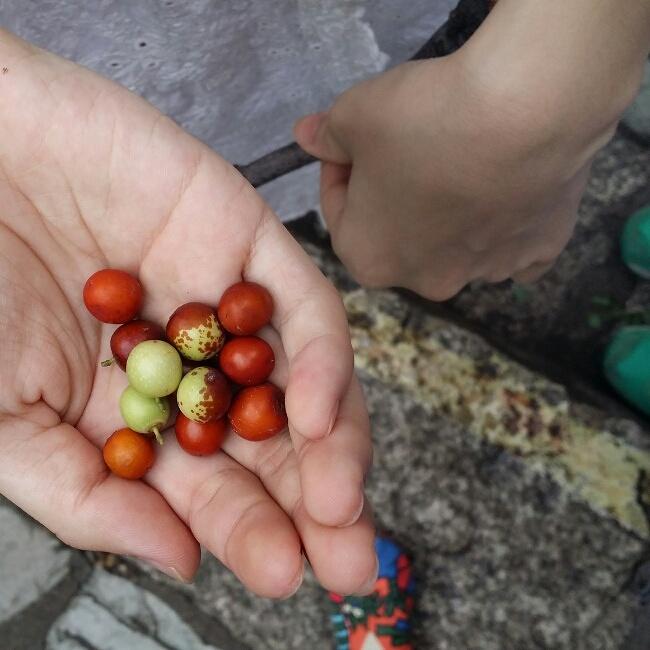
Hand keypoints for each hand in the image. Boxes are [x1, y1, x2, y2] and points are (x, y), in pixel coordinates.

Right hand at [0, 31, 375, 597]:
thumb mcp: (4, 417)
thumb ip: (85, 493)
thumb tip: (179, 560)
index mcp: (139, 409)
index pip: (213, 482)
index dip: (249, 531)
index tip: (283, 575)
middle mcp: (194, 360)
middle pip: (275, 442)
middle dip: (316, 503)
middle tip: (351, 561)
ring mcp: (223, 300)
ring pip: (303, 381)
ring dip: (332, 444)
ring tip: (342, 506)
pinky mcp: (243, 237)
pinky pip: (301, 305)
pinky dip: (317, 361)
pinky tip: (316, 417)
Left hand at [294, 0, 649, 299]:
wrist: (523, 111)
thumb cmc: (421, 121)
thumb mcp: (355, 115)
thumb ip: (326, 135)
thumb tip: (306, 137)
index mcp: (368, 260)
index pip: (340, 214)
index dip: (340, 171)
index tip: (351, 141)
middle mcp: (425, 281)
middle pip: (400, 235)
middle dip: (394, 197)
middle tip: (408, 148)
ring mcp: (486, 272)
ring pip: (457, 245)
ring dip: (450, 212)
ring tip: (462, 159)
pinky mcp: (539, 253)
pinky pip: (514, 245)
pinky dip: (508, 224)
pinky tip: (509, 193)